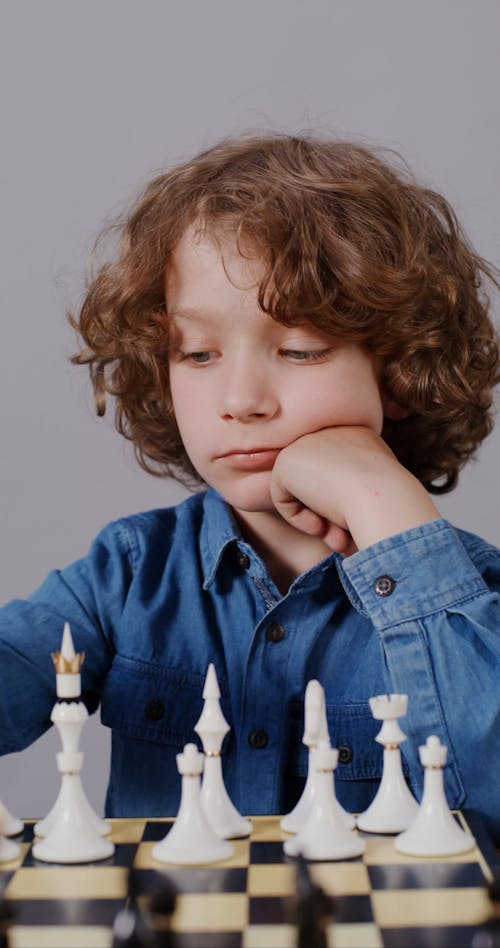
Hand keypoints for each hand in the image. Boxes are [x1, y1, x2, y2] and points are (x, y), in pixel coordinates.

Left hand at [270, 427, 439, 553]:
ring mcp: (306, 442)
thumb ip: (352, 489)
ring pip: (300, 492)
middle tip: (343, 538)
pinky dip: (299, 520)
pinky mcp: (285, 460)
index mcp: (357, 435)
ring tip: (337, 536)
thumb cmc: (387, 503)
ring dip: (316, 519)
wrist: (383, 497)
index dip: (345, 504)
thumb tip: (332, 516)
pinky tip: (321, 525)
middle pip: (317, 482)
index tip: (358, 522)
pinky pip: (283, 499)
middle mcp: (330, 431)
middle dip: (328, 514)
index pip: (337, 474)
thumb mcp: (375, 490)